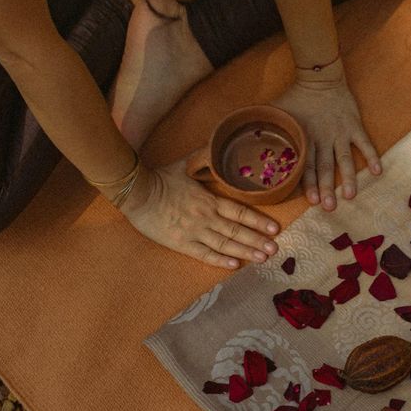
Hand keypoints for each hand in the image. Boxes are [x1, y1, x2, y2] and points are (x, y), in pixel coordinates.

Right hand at [121, 157, 279, 268]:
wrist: (135, 192)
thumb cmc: (160, 178)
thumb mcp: (185, 164)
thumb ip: (205, 158)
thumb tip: (219, 144)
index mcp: (209, 199)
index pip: (240, 211)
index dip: (258, 220)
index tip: (275, 228)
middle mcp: (205, 216)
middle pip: (236, 231)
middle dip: (257, 240)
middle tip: (275, 250)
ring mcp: (194, 231)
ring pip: (224, 244)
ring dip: (244, 252)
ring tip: (262, 258)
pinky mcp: (181, 243)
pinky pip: (203, 254)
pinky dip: (219, 260)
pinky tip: (234, 266)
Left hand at [272, 66, 381, 210]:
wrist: (319, 76)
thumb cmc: (296, 97)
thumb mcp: (276, 112)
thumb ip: (264, 129)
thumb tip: (241, 139)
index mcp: (304, 138)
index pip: (306, 165)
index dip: (309, 184)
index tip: (312, 201)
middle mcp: (323, 138)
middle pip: (325, 167)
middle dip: (327, 188)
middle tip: (329, 208)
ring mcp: (340, 133)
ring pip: (344, 159)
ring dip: (349, 178)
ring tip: (350, 196)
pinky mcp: (354, 125)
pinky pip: (364, 143)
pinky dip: (371, 156)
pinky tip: (377, 172)